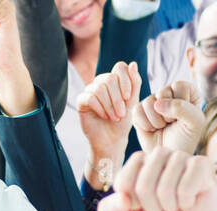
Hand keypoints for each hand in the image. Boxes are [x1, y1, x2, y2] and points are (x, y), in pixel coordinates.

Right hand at [78, 61, 141, 186]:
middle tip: (121, 114)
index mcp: (115, 80)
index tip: (128, 98)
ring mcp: (90, 90)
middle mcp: (101, 83)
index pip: (120, 67)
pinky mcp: (82, 101)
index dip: (125, 81)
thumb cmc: (123, 122)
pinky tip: (104, 117)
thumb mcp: (133, 102)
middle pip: (109, 78)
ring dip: (109, 105)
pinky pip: (90, 98)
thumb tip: (133, 63)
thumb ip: (135, 83)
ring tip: (114, 118)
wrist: (112, 140)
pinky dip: (100, 108)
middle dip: (117, 98)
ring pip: (99, 88)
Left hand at [96, 148, 216, 210]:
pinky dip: (186, 203)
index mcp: (138, 161)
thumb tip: (122, 198)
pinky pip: (185, 189)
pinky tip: (191, 200)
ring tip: (176, 204)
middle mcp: (158, 153)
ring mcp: (180, 156)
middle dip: (152, 207)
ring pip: (166, 189)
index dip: (132, 203)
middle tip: (162, 207)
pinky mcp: (201, 163)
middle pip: (143, 186)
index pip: (123, 182)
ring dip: (170, 206)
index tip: (141, 206)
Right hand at [135, 81, 203, 154]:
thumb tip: (157, 104)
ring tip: (162, 127)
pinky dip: (145, 125)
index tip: (184, 117)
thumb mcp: (195, 123)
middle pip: (162, 92)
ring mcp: (152, 100)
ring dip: (156, 121)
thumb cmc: (185, 140)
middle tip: (172, 124)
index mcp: (187, 91)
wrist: (169, 155)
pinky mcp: (139, 110)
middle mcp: (169, 92)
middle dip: (167, 114)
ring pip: (148, 102)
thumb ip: (182, 107)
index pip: (180, 85)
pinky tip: (152, 129)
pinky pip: (137, 111)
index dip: (181, 103)